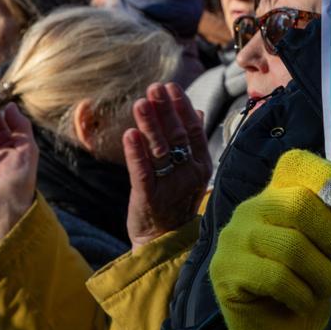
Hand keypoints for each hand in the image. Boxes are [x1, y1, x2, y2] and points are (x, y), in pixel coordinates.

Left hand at [123, 83, 210, 250]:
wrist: (164, 243)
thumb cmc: (176, 203)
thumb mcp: (191, 172)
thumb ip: (194, 142)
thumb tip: (197, 110)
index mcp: (201, 166)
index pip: (193, 130)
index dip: (181, 107)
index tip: (171, 87)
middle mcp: (189, 175)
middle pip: (176, 136)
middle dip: (165, 110)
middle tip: (154, 88)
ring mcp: (171, 187)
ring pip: (159, 150)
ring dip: (150, 125)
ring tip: (140, 103)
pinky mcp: (150, 199)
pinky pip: (142, 172)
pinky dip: (135, 153)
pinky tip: (128, 134)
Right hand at [209, 150, 330, 329]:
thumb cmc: (304, 283)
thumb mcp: (322, 248)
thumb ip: (330, 223)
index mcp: (278, 194)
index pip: (295, 164)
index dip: (325, 175)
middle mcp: (252, 207)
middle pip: (299, 205)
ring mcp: (235, 237)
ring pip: (291, 246)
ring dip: (320, 274)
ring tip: (325, 289)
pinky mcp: (226, 269)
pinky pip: (276, 277)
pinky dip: (300, 294)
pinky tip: (303, 303)